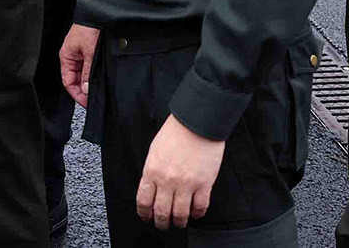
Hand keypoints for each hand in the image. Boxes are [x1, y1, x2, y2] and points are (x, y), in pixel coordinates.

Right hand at [59, 24, 99, 107]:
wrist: (100, 14)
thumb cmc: (89, 28)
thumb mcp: (89, 53)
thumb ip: (88, 72)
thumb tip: (86, 89)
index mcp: (66, 56)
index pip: (68, 81)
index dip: (77, 94)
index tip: (87, 102)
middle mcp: (72, 56)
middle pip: (76, 80)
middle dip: (85, 90)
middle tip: (95, 99)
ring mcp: (81, 54)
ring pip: (84, 75)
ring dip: (91, 83)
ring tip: (100, 90)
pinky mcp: (90, 52)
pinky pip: (90, 68)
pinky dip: (95, 75)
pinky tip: (102, 79)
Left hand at [137, 115, 224, 229]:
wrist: (196, 124)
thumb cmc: (175, 134)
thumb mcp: (154, 151)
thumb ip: (152, 171)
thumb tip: (152, 188)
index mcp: (152, 170)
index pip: (144, 200)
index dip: (144, 213)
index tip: (146, 217)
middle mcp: (167, 180)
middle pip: (161, 211)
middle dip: (161, 222)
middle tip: (162, 225)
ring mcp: (187, 184)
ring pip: (180, 214)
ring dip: (179, 222)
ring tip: (179, 223)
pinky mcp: (204, 184)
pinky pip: (200, 207)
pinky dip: (198, 214)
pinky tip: (196, 214)